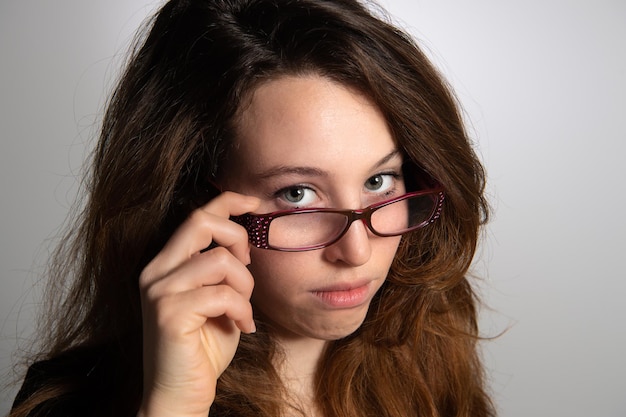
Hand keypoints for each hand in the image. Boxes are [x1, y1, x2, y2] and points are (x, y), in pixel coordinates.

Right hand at [137, 192, 259, 416]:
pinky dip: (242, 309)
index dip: (227, 200)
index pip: (197, 216)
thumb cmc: (203, 346)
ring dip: (245, 285)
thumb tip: (242, 241)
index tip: (253, 202)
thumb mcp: (218, 298)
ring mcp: (159, 291)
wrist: (181, 393)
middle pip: (201, 222)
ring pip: (220, 260)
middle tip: (248, 267)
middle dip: (237, 238)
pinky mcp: (169, 313)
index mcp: (167, 264)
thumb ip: (222, 268)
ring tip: (243, 309)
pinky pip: (223, 294)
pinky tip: (243, 326)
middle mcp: (156, 272)